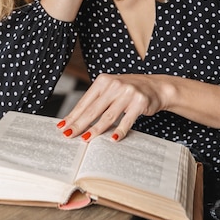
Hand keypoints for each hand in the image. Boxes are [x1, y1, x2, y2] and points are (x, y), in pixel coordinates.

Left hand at [57, 72, 219, 139]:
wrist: (156, 86)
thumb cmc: (129, 90)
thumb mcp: (112, 89)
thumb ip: (97, 100)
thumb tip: (76, 119)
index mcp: (103, 80)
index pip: (85, 101)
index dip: (73, 115)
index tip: (62, 126)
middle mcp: (114, 84)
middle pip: (93, 109)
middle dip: (79, 124)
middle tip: (68, 135)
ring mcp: (128, 93)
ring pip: (108, 116)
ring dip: (96, 130)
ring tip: (85, 139)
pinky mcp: (140, 102)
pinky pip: (127, 120)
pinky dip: (120, 131)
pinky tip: (113, 139)